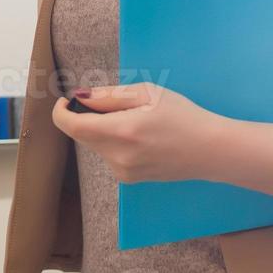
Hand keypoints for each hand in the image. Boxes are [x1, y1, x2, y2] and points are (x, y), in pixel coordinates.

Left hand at [51, 83, 229, 183]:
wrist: (210, 150)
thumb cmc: (182, 115)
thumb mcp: (146, 93)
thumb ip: (108, 96)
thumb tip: (79, 98)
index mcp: (121, 132)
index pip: (71, 126)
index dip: (62, 111)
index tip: (68, 99)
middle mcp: (117, 156)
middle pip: (81, 135)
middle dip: (87, 117)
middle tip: (114, 104)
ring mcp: (122, 172)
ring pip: (95, 145)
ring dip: (102, 130)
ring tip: (134, 121)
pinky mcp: (128, 179)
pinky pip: (108, 155)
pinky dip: (113, 143)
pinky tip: (139, 138)